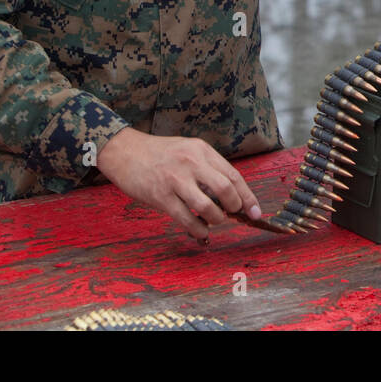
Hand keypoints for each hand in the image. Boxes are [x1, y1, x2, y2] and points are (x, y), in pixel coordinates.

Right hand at [96, 128, 261, 242]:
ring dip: (217, 219)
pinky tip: (201, 231)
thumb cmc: (159, 153)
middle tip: (233, 215)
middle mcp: (191, 162)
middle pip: (225, 188)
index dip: (248, 196)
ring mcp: (176, 179)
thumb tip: (230, 194)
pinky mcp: (161, 196)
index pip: (233, 175)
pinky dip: (198, 229)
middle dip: (235, 207)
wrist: (124, 151)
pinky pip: (186, 218)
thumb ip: (207, 167)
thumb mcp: (187, 150)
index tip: (256, 211)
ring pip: (207, 206)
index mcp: (201, 150)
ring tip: (214, 221)